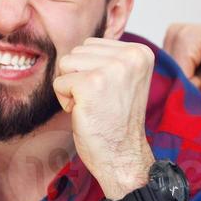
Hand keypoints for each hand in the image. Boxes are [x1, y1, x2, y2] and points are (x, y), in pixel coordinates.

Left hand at [53, 38, 156, 198]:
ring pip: (66, 63)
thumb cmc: (117, 121)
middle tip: (100, 102)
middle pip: (78, 52)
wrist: (123, 156)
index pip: (92, 44)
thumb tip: (82, 44)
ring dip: (72, 88)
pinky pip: (59, 82)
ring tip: (93, 106)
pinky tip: (85, 113)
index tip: (110, 93)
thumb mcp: (123, 79)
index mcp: (141, 52)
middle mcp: (130, 56)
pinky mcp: (91, 84)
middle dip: (79, 77)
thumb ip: (108, 57)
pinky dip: (65, 101)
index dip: (91, 71)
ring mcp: (112, 69)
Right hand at [164, 22, 200, 98]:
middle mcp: (174, 34)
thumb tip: (196, 94)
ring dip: (192, 86)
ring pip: (172, 79)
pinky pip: (175, 75)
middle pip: (171, 79)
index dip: (194, 93)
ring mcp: (172, 40)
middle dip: (192, 89)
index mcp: (186, 37)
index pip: (175, 79)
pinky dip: (191, 81)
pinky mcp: (175, 47)